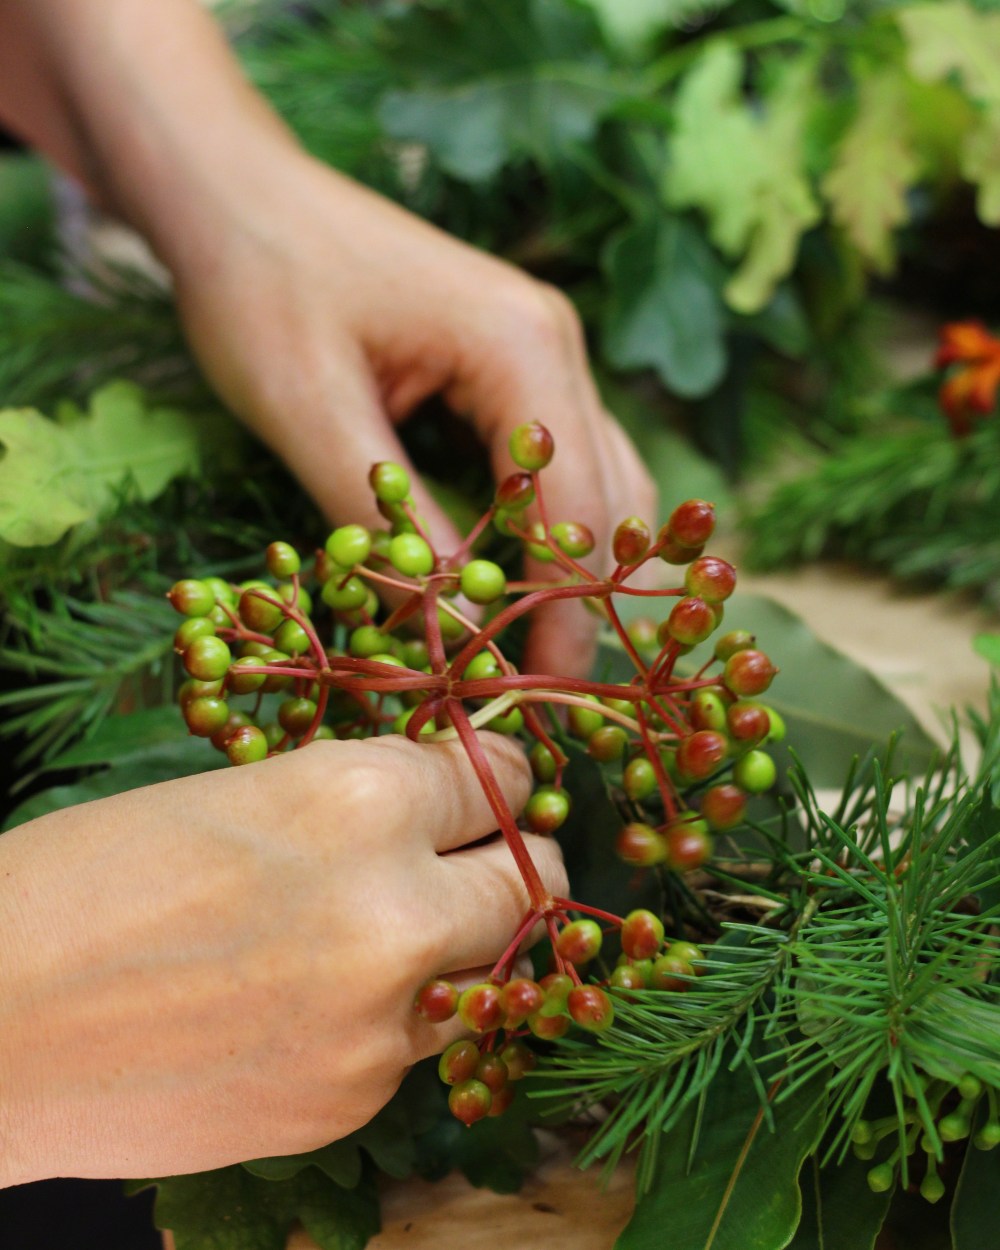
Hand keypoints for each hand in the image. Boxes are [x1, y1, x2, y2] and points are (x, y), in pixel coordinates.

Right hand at [0, 733, 564, 1183]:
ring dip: (455, 946)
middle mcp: (392, 913)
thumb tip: (440, 804)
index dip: (494, 778)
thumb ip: (356, 803)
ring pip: (487, 972)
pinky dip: (388, 1018)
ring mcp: (377, 1027)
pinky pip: (413, 1045)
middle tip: (469, 860)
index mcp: (359, 803)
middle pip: (530, 883)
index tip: (486, 786)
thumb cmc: (83, 879)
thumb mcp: (238, 795)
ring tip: (375, 935)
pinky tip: (309, 1003)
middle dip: (509, 863)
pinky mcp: (347, 1104)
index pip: (497, 779)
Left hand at [162, 151, 655, 678]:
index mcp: (522, 344)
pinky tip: (519, 577)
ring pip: (597, 480)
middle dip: (578, 601)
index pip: (577, 507)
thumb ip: (386, 521)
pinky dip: (548, 527)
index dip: (565, 613)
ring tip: (535, 652)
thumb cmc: (259, 284)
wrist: (235, 189)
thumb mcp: (309, 411)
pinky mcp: (511, 363)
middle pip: (607, 498)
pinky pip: (556, 461)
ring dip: (573, 568)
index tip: (540, 700)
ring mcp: (541, 348)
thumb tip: (450, 626)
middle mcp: (554, 342)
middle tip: (540, 694)